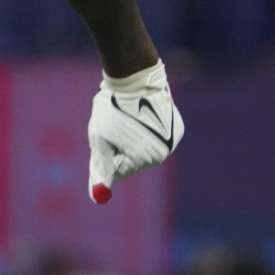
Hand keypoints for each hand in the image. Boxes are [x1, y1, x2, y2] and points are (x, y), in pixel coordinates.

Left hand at [87, 60, 183, 202]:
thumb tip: (98, 196)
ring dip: (133, 140)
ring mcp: (172, 141)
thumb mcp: (100, 140)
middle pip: (134, 163)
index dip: (107, 155)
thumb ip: (101, 168)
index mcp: (143, 159)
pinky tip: (142, 115)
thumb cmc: (112, 109)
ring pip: (145, 150)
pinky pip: (156, 137)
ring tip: (129, 118)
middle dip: (121, 150)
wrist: (134, 78)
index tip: (104, 139)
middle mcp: (162, 153)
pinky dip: (147, 130)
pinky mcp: (177, 128)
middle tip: (114, 127)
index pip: (119, 171)